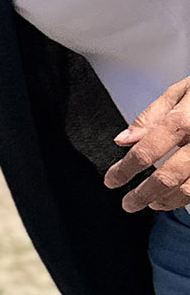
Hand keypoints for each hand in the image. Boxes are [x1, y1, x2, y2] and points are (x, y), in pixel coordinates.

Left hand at [105, 77, 189, 211]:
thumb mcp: (183, 91)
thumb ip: (152, 115)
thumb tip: (123, 140)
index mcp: (189, 118)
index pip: (147, 150)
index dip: (125, 170)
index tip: (112, 180)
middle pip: (168, 177)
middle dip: (143, 194)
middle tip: (128, 203)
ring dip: (166, 201)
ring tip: (151, 202)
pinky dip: (187, 198)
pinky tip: (176, 198)